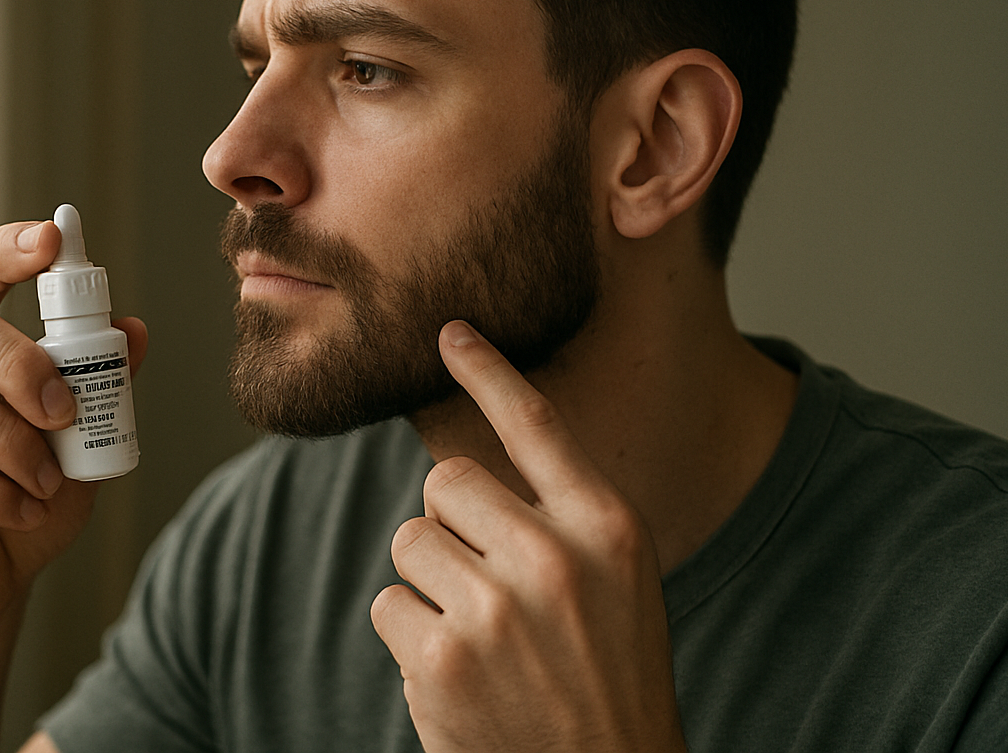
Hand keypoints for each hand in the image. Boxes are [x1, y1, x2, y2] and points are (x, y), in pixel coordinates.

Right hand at [0, 220, 148, 647]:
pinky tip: (25, 510)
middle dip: (18, 360)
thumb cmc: (28, 500)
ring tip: (48, 480)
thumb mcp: (81, 440)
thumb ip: (101, 384)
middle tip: (65, 412)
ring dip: (10, 439)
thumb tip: (134, 329)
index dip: (3, 251)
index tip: (52, 241)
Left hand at [370, 321, 686, 752]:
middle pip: (446, 480)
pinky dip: (412, 636)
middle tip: (489, 582)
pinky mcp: (441, 660)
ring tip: (484, 637)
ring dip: (431, 582)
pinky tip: (461, 673)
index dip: (488, 371)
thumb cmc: (609, 674)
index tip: (448, 332)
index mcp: (607, 527)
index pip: (535, 425)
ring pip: (411, 541)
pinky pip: (388, 604)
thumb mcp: (619, 580)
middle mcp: (552, 558)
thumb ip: (559, 517)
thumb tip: (456, 471)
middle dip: (452, 523)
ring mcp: (494, 610)